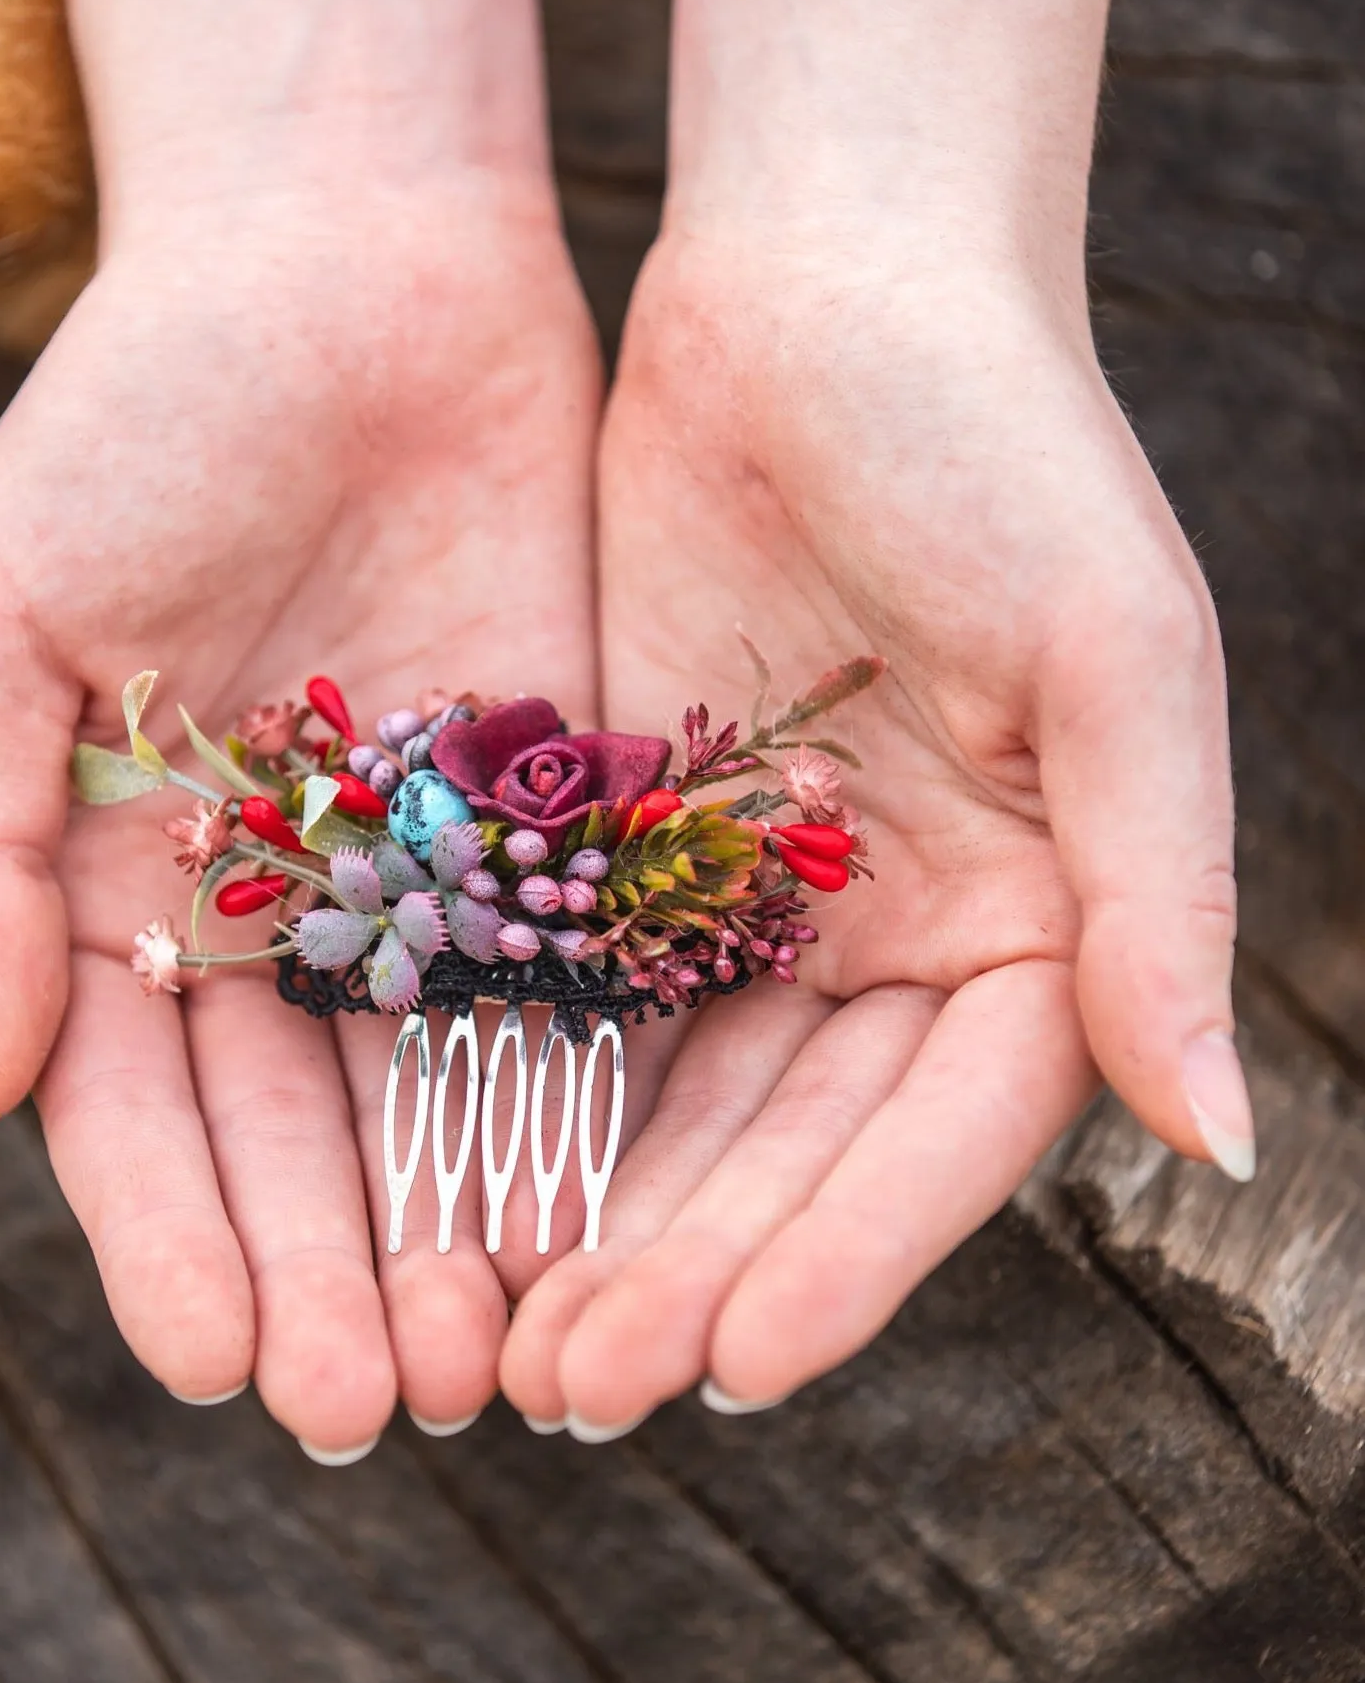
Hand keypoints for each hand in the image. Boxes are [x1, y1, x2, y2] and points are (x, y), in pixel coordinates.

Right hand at [0, 0, 601, 1457]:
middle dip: (328, 1271)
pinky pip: (570, 984)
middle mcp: (278, 913)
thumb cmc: (142, 422)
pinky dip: (577, 1103)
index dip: (173, 1240)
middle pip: (300, 1136)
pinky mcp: (558, 819)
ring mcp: (425, 875)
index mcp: (124, 890)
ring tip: (488, 1359)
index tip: (217, 1362)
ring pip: (441, 1095)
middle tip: (370, 1407)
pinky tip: (594, 1216)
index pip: (143, 1111)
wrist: (350, 268)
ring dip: (457, 1229)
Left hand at [499, 226, 1244, 1434]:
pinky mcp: (634, 838)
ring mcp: (759, 897)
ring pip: (674, 1099)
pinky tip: (453, 1185)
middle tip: (577, 1390)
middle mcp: (898, 936)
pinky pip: (578, 989)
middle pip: (790, 1146)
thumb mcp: (1113, 657)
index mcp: (1039, 922)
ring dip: (596, 1217)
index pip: (942, 1137)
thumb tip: (1228, 1135)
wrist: (822, 292)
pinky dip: (525, 1091)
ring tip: (507, 1341)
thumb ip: (1159, 896)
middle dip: (691, 1268)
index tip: (736, 1369)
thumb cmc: (1001, 443)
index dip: (847, 1258)